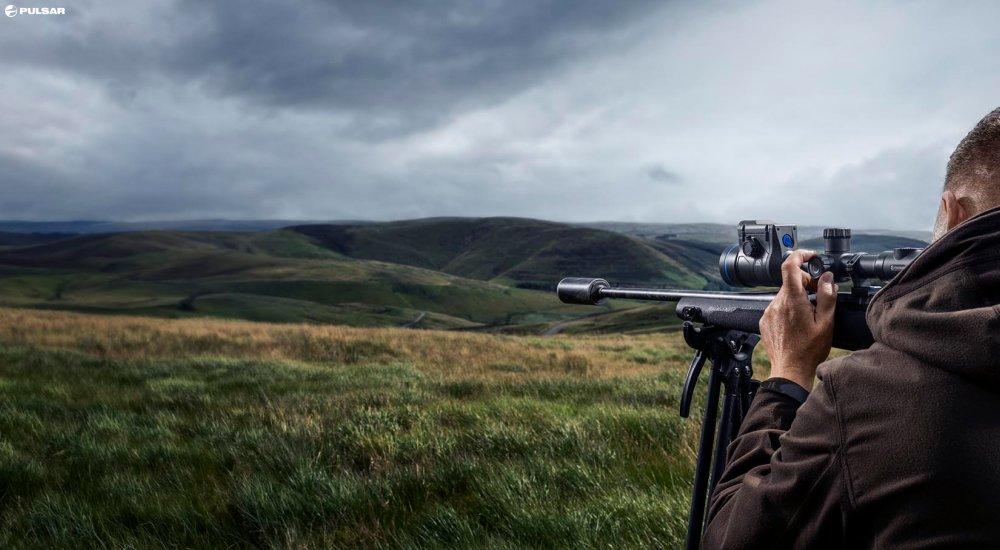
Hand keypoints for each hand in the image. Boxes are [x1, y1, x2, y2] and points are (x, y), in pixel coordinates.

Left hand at [759, 250, 837, 389]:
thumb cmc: (809, 350)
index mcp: (792, 300)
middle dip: (806, 282)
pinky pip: (778, 307)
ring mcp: (769, 312)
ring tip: (810, 313)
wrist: (790, 370)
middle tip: (819, 295)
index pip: (790, 265)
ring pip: (785, 295)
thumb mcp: (826, 323)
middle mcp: (777, 303)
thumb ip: (827, 296)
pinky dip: (789, 308)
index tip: (811, 256)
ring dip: (798, 297)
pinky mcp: (765, 321)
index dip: (800, 255)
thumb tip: (827, 277)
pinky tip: (798, 323)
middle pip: (790, 281)